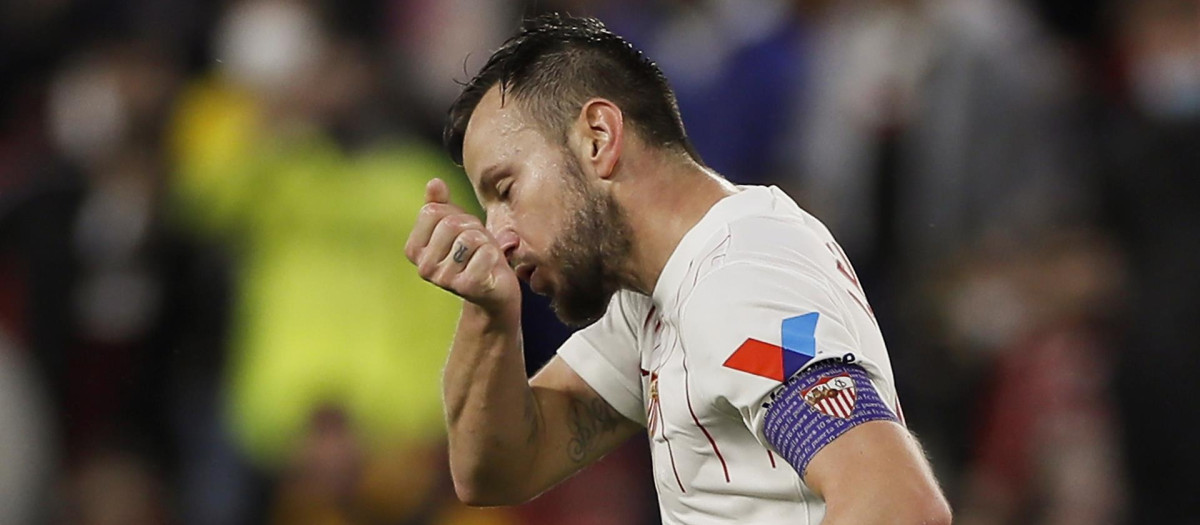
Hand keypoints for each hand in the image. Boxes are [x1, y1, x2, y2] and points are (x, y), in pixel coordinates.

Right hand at [405, 178, 520, 320]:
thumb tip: (434, 183)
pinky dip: (495, 255)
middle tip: (478, 245)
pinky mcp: (468, 287)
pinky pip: (486, 254)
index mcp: (414, 250)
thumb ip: (441, 204)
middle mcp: (424, 268)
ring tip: (485, 255)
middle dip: (472, 228)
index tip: (462, 231)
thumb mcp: (456, 225)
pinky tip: (491, 268)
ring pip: (470, 238)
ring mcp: (444, 280)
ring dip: (485, 242)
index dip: (455, 215)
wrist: (494, 292)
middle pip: (451, 224)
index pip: (432, 212)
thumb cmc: (474, 255)